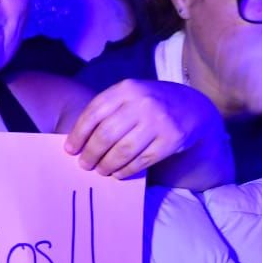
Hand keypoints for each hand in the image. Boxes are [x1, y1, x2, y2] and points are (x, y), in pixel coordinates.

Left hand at [64, 79, 223, 178]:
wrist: (192, 107)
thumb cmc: (150, 104)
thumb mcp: (129, 97)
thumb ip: (107, 112)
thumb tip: (77, 141)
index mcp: (127, 89)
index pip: (94, 113)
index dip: (79, 134)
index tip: (70, 150)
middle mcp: (143, 103)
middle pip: (106, 134)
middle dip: (91, 153)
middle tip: (84, 165)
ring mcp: (159, 121)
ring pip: (123, 150)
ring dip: (107, 165)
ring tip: (101, 170)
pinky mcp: (171, 140)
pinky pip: (142, 161)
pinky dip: (126, 170)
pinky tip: (118, 173)